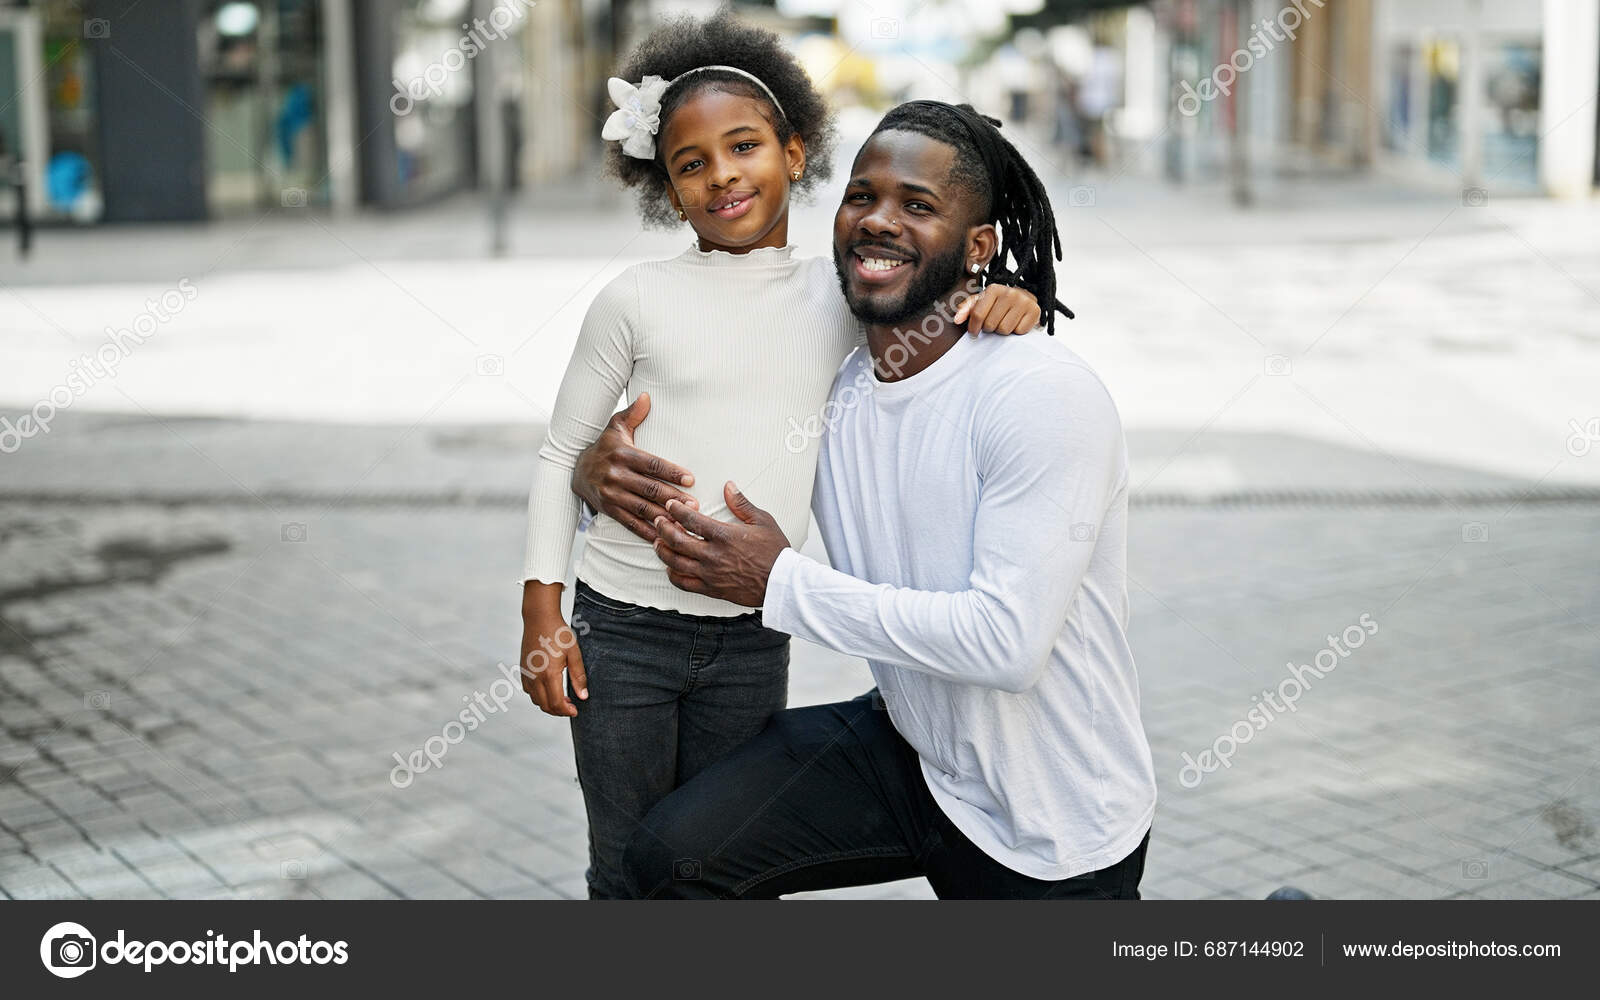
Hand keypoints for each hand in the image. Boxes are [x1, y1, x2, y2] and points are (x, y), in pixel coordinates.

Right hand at [519, 583, 586, 716]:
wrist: (539, 618)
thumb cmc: (558, 633)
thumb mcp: (574, 653)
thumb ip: (578, 676)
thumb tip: (583, 696)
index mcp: (549, 674)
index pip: (556, 703)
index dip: (567, 711)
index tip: (576, 710)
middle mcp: (535, 677)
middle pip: (545, 706)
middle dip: (559, 711)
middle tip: (571, 706)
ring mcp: (527, 674)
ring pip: (536, 700)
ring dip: (548, 704)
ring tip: (562, 697)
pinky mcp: (522, 670)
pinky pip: (529, 691)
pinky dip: (539, 696)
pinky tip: (550, 688)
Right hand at [571, 392, 697, 542]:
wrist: (574, 471)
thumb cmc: (604, 447)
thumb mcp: (614, 428)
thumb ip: (632, 414)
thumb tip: (646, 396)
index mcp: (622, 454)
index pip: (651, 464)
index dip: (671, 471)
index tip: (690, 479)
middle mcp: (616, 476)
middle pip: (649, 489)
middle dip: (673, 497)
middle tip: (694, 505)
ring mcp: (612, 495)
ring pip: (642, 508)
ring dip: (664, 517)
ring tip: (684, 522)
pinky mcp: (609, 510)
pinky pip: (630, 523)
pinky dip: (647, 531)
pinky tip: (663, 536)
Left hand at [651, 482, 789, 606]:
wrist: (782, 583)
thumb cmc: (775, 552)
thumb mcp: (763, 521)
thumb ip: (742, 504)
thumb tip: (729, 486)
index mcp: (724, 535)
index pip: (690, 519)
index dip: (675, 509)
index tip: (670, 504)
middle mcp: (713, 555)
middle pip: (676, 540)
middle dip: (662, 528)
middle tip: (658, 520)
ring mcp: (709, 574)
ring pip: (675, 562)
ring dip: (662, 550)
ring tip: (658, 541)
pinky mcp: (711, 589)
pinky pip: (683, 583)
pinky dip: (672, 574)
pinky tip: (671, 566)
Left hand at [952, 283, 1041, 335]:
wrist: (1024, 299)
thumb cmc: (999, 303)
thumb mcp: (981, 302)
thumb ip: (966, 309)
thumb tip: (956, 319)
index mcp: (993, 289)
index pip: (978, 315)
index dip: (973, 327)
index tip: (974, 332)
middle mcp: (1010, 293)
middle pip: (991, 325)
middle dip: (990, 328)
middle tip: (994, 323)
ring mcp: (1024, 301)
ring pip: (1004, 330)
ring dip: (1002, 331)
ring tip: (1005, 322)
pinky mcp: (1035, 311)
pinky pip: (1019, 332)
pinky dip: (1016, 331)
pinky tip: (1016, 323)